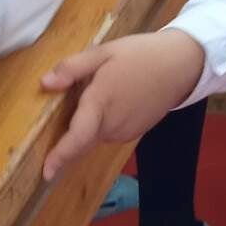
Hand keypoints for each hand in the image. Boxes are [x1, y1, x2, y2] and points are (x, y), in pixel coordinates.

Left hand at [41, 30, 205, 180]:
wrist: (181, 65)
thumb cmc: (140, 55)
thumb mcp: (104, 52)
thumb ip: (72, 68)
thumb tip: (44, 84)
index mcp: (101, 103)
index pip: (76, 138)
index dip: (60, 157)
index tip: (46, 173)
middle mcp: (112, 124)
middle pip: (82, 140)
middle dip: (68, 138)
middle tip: (69, 110)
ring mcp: (126, 132)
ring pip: (95, 135)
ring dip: (87, 125)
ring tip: (99, 92)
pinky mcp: (136, 132)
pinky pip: (109, 133)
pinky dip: (102, 123)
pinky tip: (113, 100)